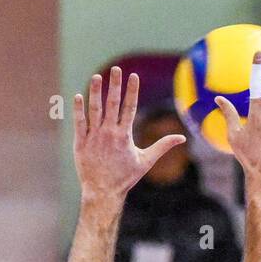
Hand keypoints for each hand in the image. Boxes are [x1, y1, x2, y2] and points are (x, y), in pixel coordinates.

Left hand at [73, 66, 185, 204]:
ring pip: (95, 110)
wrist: (103, 192)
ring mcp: (94, 137)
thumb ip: (162, 146)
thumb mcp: (146, 161)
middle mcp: (109, 134)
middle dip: (115, 85)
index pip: (129, 108)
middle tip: (116, 69)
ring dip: (95, 93)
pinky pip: (80, 123)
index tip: (133, 76)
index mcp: (125, 136)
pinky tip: (79, 96)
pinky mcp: (81, 143)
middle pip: (113, 104)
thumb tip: (182, 138)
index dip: (132, 91)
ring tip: (96, 77)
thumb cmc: (125, 177)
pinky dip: (79, 110)